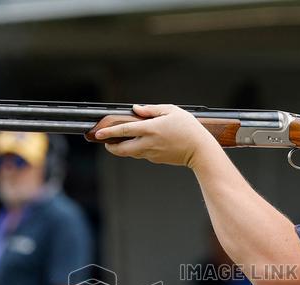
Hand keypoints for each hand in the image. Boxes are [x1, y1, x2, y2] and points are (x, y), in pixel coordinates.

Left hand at [94, 104, 219, 167]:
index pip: (124, 130)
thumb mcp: (172, 111)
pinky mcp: (157, 159)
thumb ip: (151, 109)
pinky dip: (137, 150)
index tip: (99, 133)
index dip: (109, 132)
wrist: (200, 150)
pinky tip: (140, 144)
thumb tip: (136, 109)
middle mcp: (149, 143)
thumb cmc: (189, 128)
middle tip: (106, 143)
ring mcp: (152, 154)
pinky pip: (142, 155)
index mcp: (151, 129)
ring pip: (131, 153)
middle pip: (123, 149)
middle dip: (111, 147)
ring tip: (120, 142)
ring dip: (123, 149)